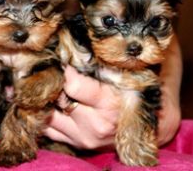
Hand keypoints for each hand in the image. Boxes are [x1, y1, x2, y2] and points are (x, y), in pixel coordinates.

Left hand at [44, 65, 181, 149]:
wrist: (151, 126)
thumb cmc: (136, 92)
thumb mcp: (125, 74)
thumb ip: (101, 63)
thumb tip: (72, 47)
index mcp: (109, 104)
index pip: (72, 86)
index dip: (63, 70)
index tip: (57, 59)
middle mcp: (96, 125)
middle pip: (58, 100)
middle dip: (51, 84)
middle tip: (44, 71)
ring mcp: (85, 138)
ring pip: (49, 116)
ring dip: (44, 101)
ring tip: (40, 86)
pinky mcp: (77, 145)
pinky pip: (50, 131)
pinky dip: (45, 116)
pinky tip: (46, 104)